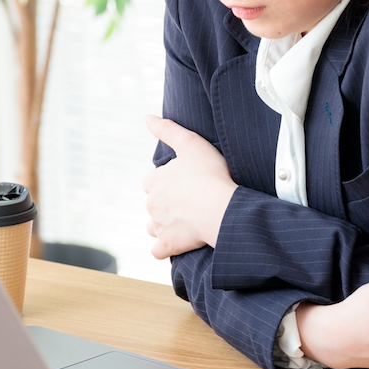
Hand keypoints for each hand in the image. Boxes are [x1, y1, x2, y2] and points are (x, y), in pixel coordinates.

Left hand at [143, 115, 237, 258]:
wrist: (222, 208)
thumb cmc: (211, 174)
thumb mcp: (191, 144)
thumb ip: (168, 130)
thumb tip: (146, 118)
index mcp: (155, 181)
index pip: (151, 181)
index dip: (166, 181)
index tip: (184, 183)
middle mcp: (152, 203)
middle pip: (152, 204)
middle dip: (166, 203)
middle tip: (190, 201)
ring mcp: (159, 226)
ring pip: (153, 226)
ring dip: (163, 225)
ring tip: (185, 221)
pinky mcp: (169, 245)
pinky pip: (158, 250)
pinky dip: (165, 248)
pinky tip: (176, 243)